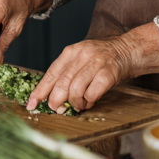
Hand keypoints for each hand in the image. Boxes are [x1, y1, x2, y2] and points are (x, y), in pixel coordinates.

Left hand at [25, 23, 158, 112]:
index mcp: (70, 52)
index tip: (31, 104)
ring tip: (79, 105)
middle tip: (57, 108)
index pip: (50, 73)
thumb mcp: (80, 59)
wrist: (127, 50)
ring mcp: (95, 63)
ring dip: (75, 103)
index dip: (40, 91)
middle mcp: (81, 55)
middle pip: (61, 83)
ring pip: (75, 89)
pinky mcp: (108, 73)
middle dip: (56, 100)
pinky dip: (89, 102)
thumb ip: (67, 74)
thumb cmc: (101, 58)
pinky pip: (92, 93)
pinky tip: (90, 102)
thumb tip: (52, 98)